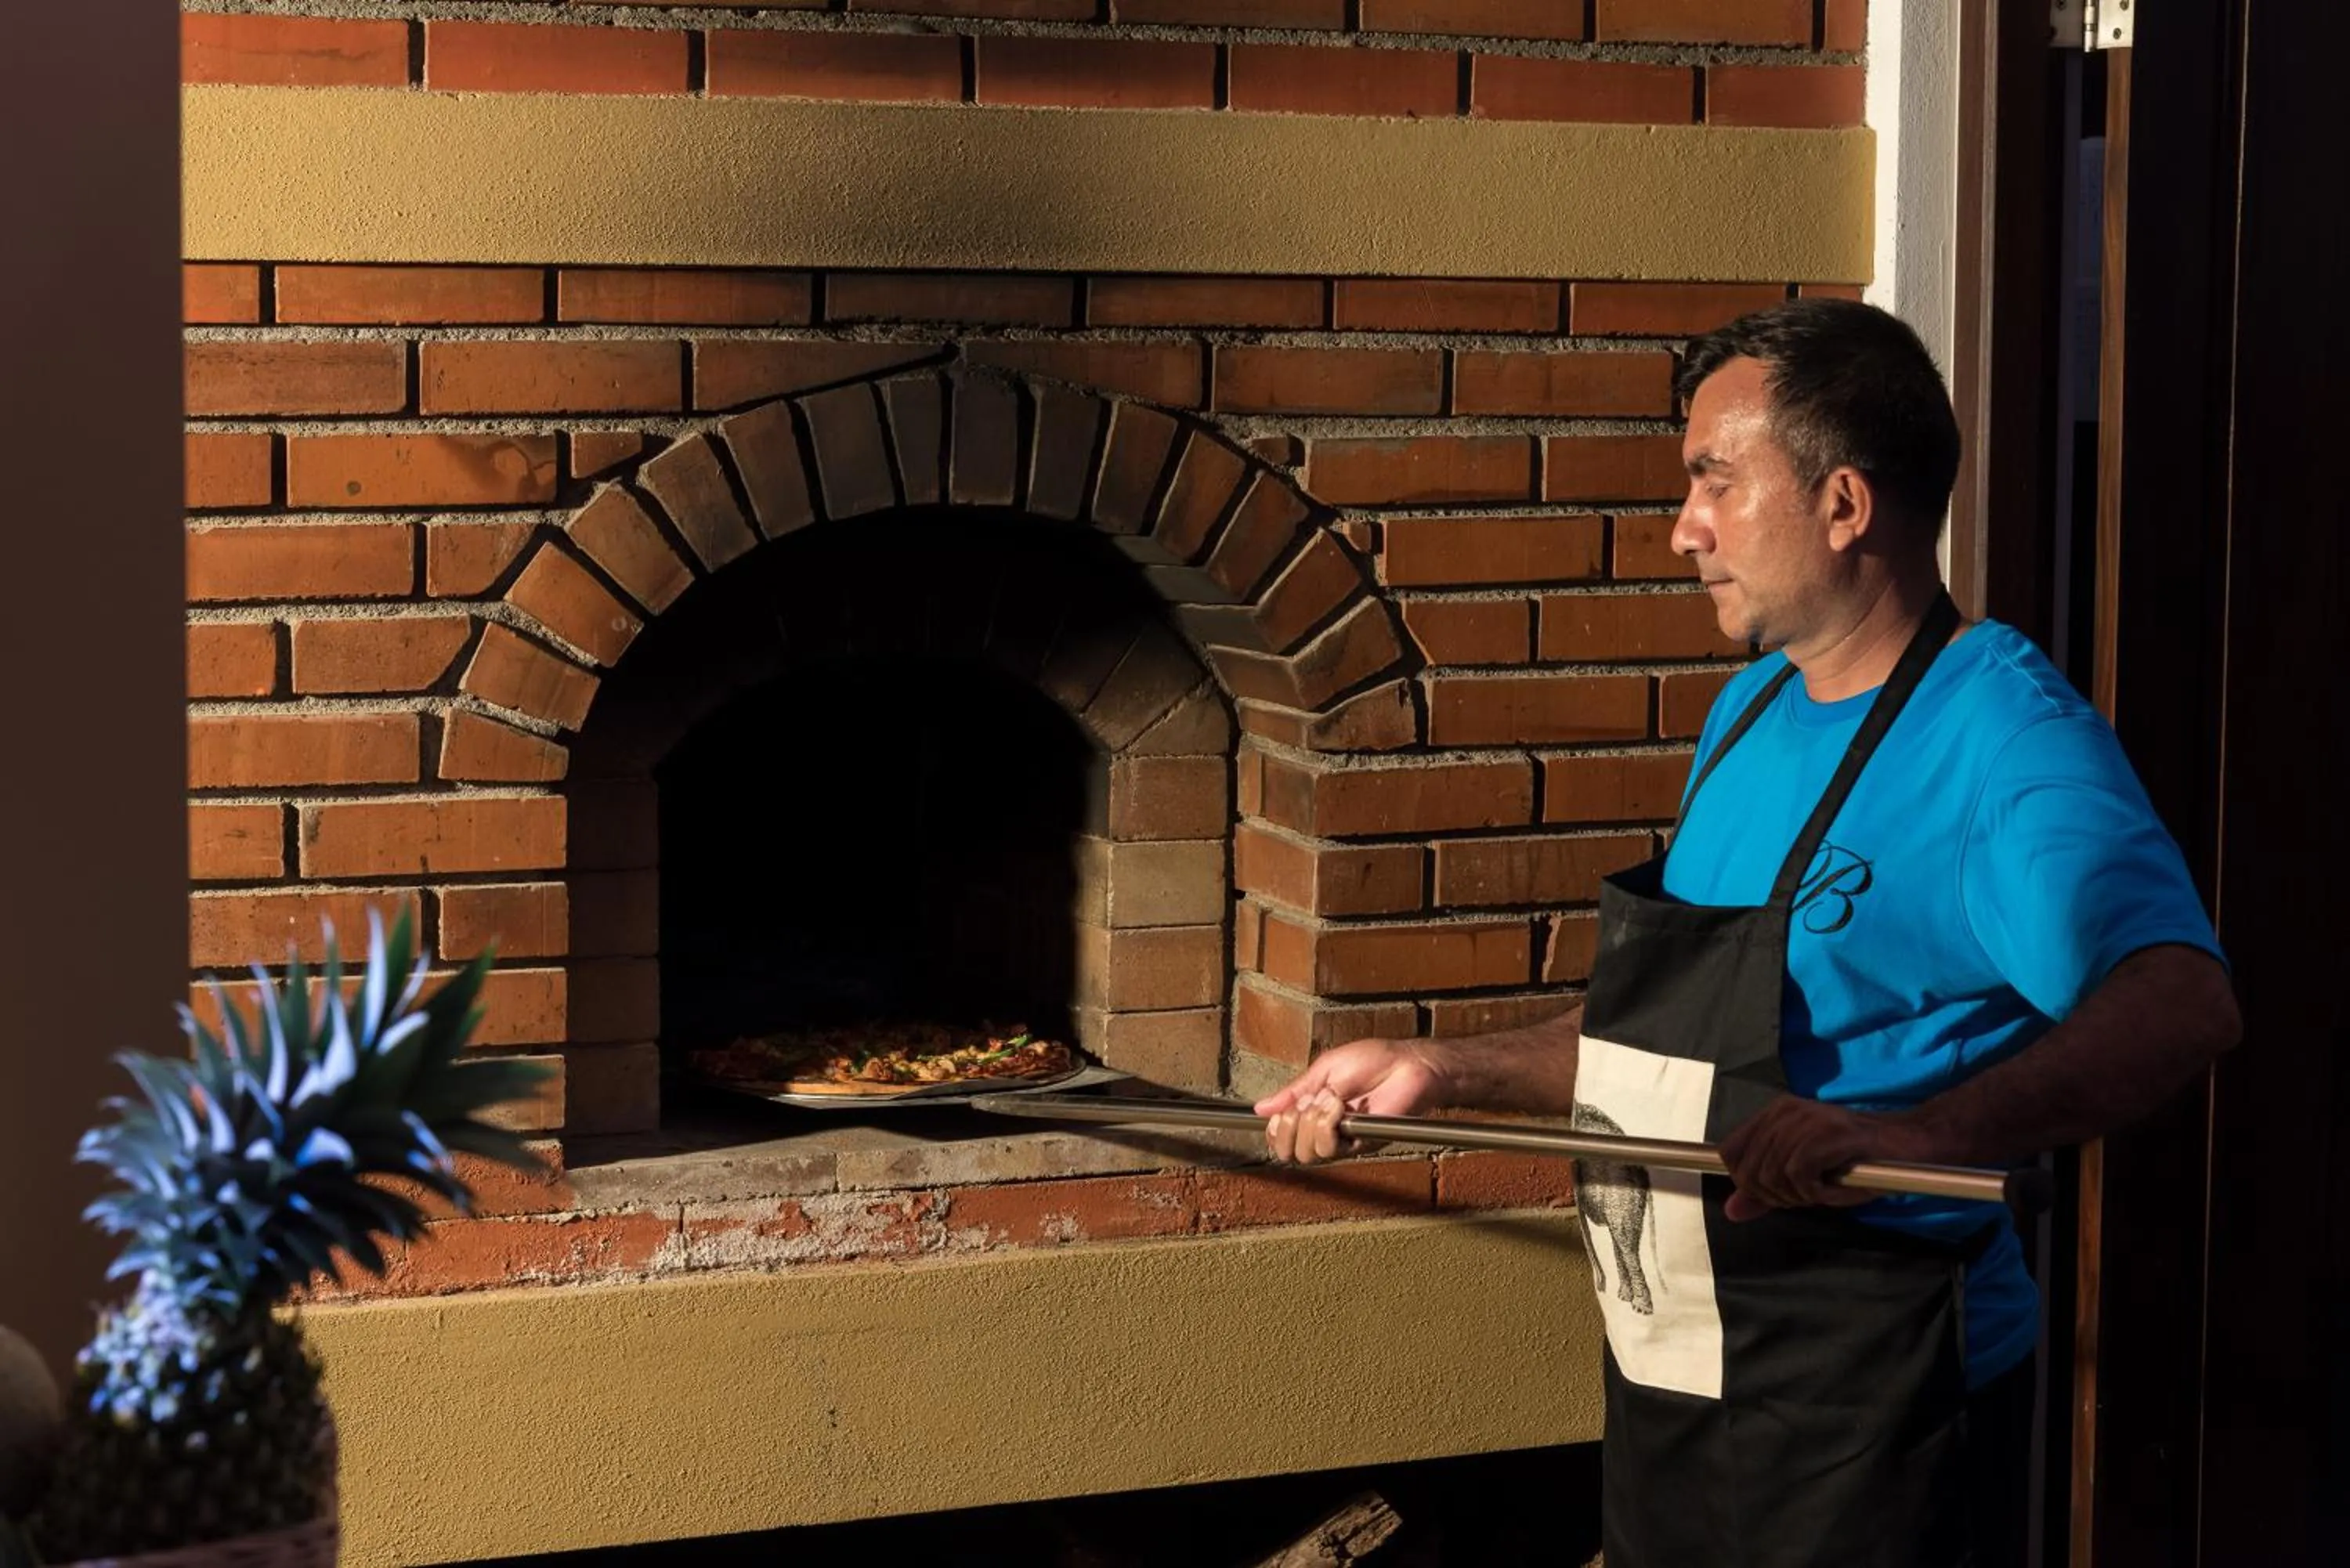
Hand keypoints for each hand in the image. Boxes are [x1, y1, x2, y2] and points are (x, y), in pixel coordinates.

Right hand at [1252, 1038, 1449, 1164]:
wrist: (1406, 1064)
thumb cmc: (1373, 1060)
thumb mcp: (1324, 1068)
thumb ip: (1293, 1091)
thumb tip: (1261, 1108)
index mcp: (1312, 1111)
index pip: (1280, 1137)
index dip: (1274, 1129)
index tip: (1281, 1112)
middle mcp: (1324, 1130)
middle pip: (1289, 1150)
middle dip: (1290, 1124)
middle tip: (1306, 1104)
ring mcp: (1342, 1139)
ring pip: (1307, 1152)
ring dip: (1311, 1122)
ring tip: (1331, 1100)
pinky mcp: (1359, 1144)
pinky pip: (1329, 1148)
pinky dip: (1327, 1124)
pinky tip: (1339, 1107)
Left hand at [1717, 1096, 1932, 1220]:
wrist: (1908, 1144)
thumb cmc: (1857, 1162)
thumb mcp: (1804, 1178)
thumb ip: (1766, 1192)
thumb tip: (1731, 1211)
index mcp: (1773, 1114)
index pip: (1729, 1153)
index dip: (1748, 1184)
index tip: (1781, 1193)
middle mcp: (1784, 1111)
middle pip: (1747, 1171)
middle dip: (1776, 1196)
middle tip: (1810, 1195)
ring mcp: (1806, 1119)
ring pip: (1771, 1174)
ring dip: (1800, 1196)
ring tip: (1827, 1190)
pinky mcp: (1828, 1133)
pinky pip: (1799, 1175)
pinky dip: (1818, 1193)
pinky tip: (1837, 1188)